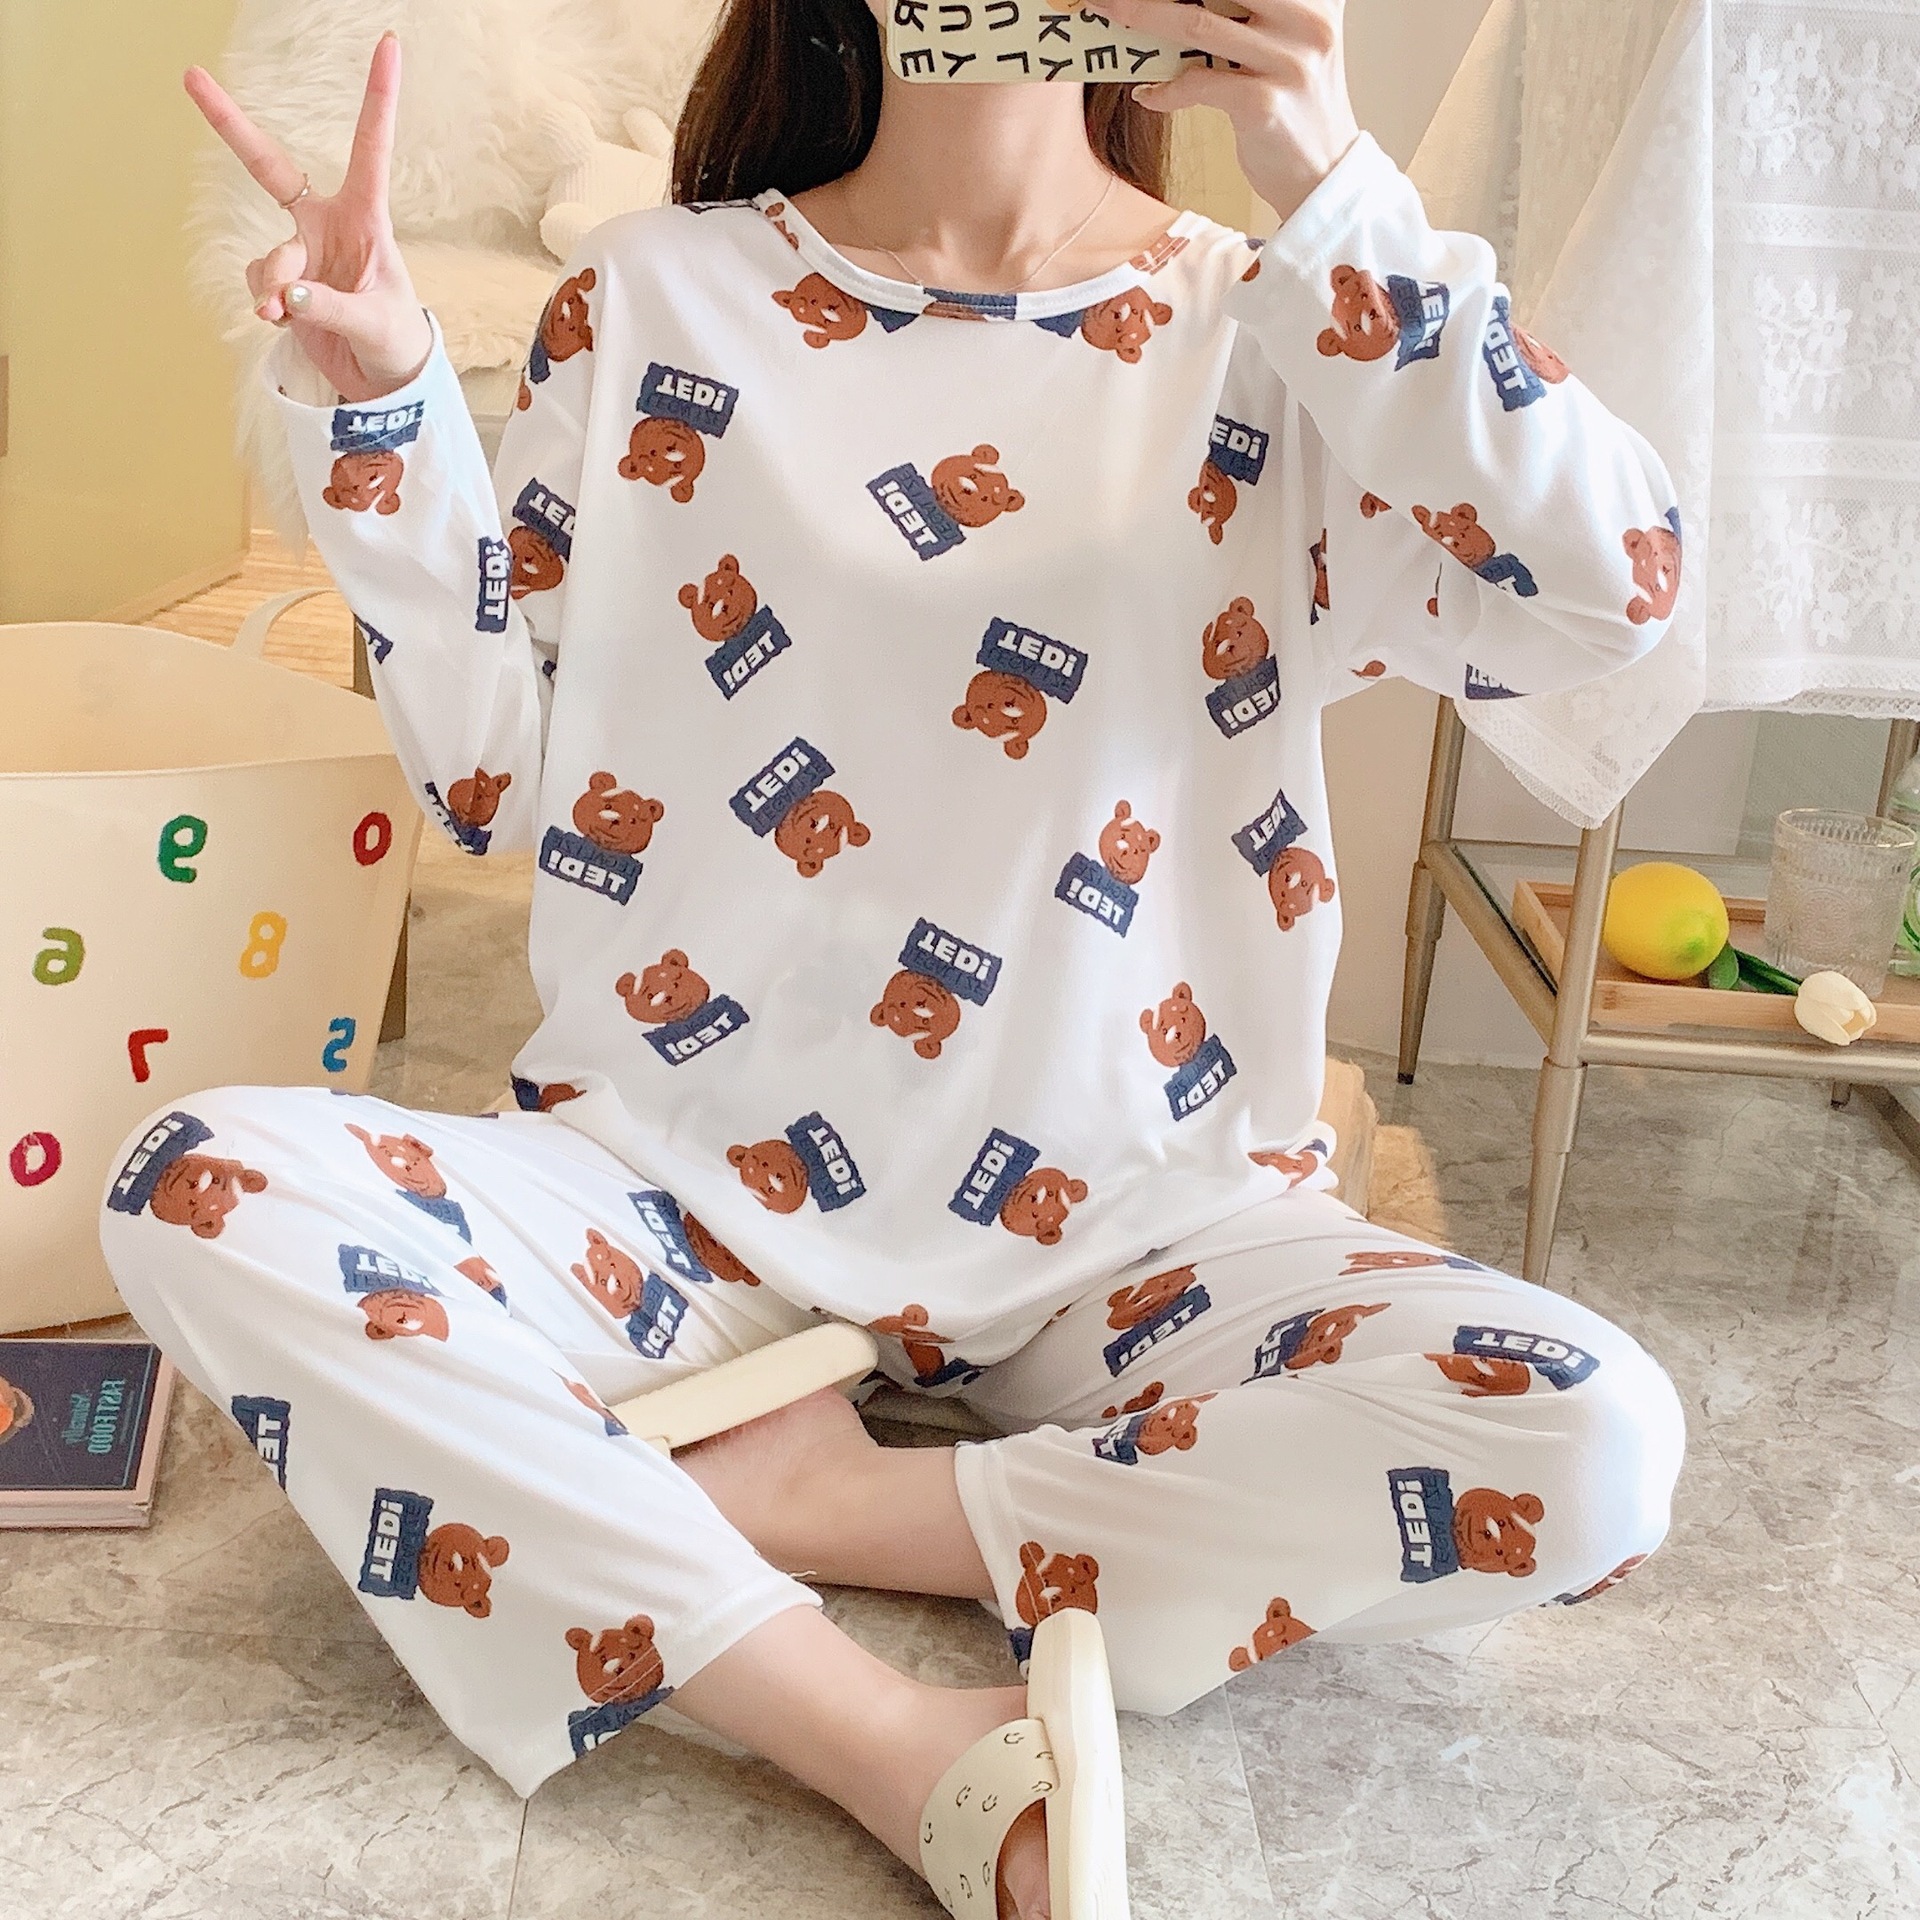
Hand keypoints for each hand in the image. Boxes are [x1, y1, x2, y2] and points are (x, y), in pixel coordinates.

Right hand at [185, 33, 432, 401]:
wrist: (385, 378)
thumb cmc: (396, 340)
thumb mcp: (375, 323)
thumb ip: (331, 306)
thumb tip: (287, 295)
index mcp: (366, 217)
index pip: (370, 148)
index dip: (378, 97)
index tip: (389, 43)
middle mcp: (328, 224)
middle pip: (268, 166)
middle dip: (229, 125)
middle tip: (189, 76)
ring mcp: (302, 252)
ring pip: (267, 257)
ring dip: (272, 286)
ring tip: (285, 312)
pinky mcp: (284, 283)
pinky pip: (260, 286)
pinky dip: (266, 304)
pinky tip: (281, 320)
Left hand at [1103, 0, 1360, 224]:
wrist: (1324, 175)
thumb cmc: (1294, 107)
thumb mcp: (1283, 43)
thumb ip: (1249, 13)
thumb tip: (1172, 4)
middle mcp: (1308, 19)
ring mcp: (1289, 62)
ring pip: (1195, 22)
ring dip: (1140, 14)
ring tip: (1109, 11)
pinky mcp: (1265, 106)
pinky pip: (1196, 84)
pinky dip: (1164, 89)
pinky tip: (1148, 95)